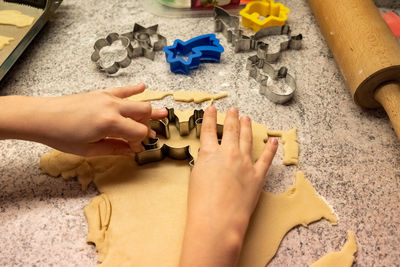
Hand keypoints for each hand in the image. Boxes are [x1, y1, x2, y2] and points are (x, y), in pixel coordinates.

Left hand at [0, 84, 167, 155]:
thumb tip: (132, 151)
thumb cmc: (63, 136)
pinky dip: (134, 89)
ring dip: (149, 108)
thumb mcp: (89, 150)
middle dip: (153, 122)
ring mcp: (107, 98)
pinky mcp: (100, 93)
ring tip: (163, 111)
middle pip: (142, 114)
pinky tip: (143, 86)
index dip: (141, 141)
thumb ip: (114, 149)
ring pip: (136, 102)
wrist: (42, 116)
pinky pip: (121, 90)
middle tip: (160, 129)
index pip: (137, 132)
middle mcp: (113, 108)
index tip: (138, 148)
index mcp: (110, 124)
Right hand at [179, 106, 277, 266]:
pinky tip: (272, 140)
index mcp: (209, 153)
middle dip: (232, 118)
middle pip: (230, 130)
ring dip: (247, 127)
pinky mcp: (257, 175)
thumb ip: (204, 162)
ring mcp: (245, 163)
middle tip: (233, 109)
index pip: (208, 130)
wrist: (218, 219)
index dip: (210, 118)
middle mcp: (228, 153)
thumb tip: (210, 156)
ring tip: (246, 118)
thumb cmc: (201, 202)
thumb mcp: (195, 176)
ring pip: (247, 138)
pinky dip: (270, 148)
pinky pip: (265, 158)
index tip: (212, 109)